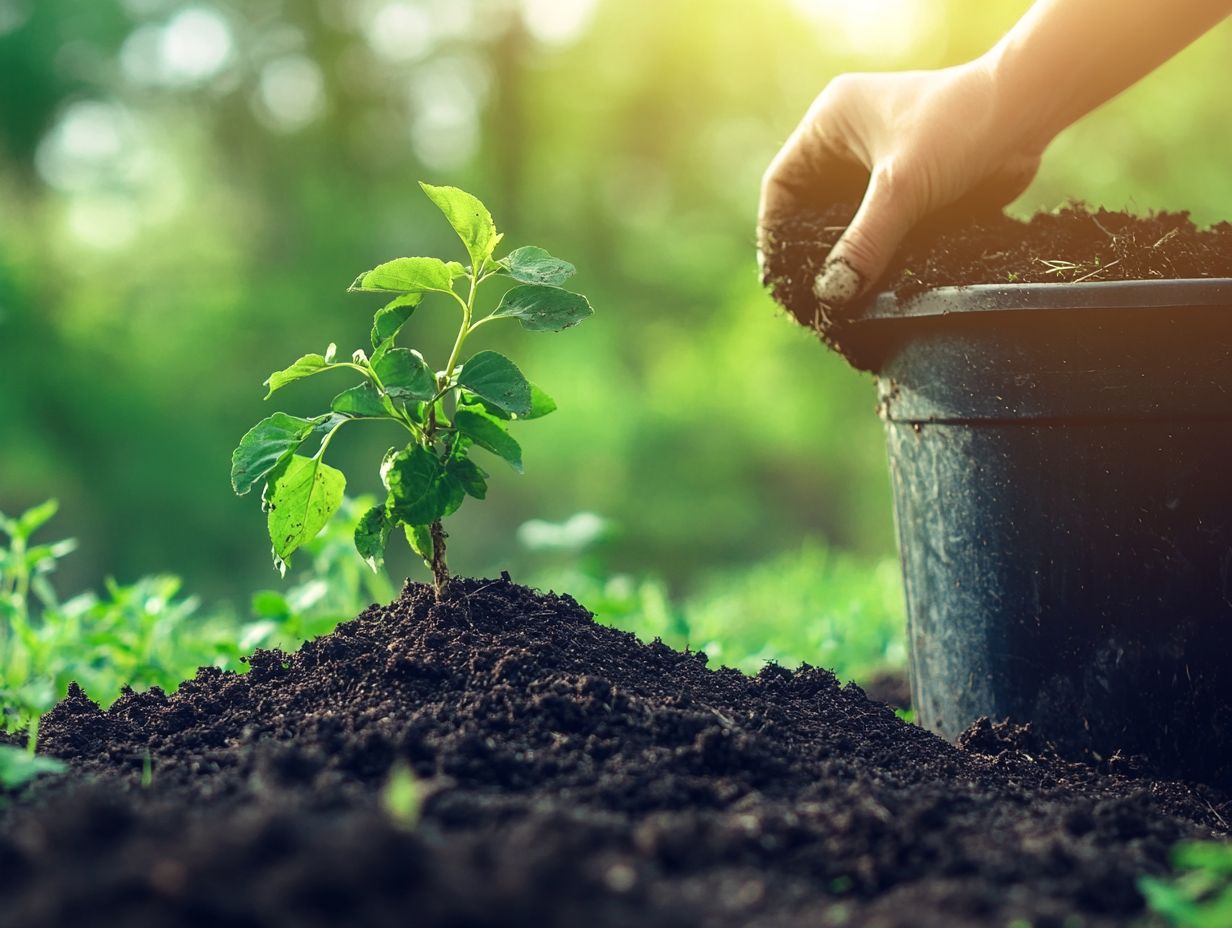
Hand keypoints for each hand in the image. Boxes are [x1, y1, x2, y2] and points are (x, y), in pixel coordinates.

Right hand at [758, 60, 1044, 321]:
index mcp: (830, 124)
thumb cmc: (961, 126)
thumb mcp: (903, 187)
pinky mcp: (911, 186)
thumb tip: (832, 294)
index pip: (782, 186)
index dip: (775, 233)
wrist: (1030, 110)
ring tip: (844, 302)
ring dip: (848, 260)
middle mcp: (848, 143)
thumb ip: (866, 242)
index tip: (783, 276)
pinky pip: (880, 229)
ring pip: (847, 224)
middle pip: (811, 210)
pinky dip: (878, 257)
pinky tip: (876, 288)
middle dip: (812, 254)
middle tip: (813, 299)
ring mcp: (880, 164)